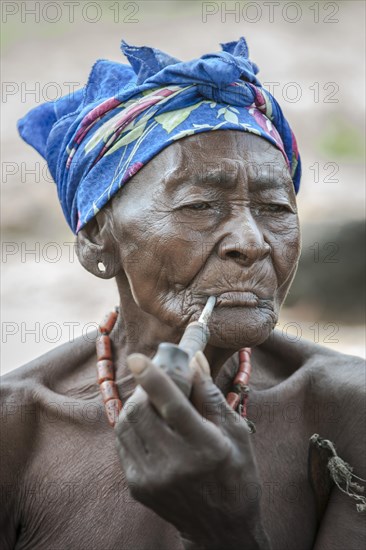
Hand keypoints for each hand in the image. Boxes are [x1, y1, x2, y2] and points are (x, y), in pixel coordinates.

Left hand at [115, 351, 270, 549]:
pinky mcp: (137, 486)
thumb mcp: (235, 431)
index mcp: (205, 448)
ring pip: (127, 424)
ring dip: (136, 403)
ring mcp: (151, 478)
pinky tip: (149, 423)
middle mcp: (174, 465)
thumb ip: (210, 394)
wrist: (221, 527)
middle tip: (155, 378)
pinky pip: (124, 442)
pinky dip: (133, 424)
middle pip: (142, 411)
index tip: (137, 357)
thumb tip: (193, 359)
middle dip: (144, 387)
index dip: (154, 378)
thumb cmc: (236, 472)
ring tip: (153, 400)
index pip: (172, 406)